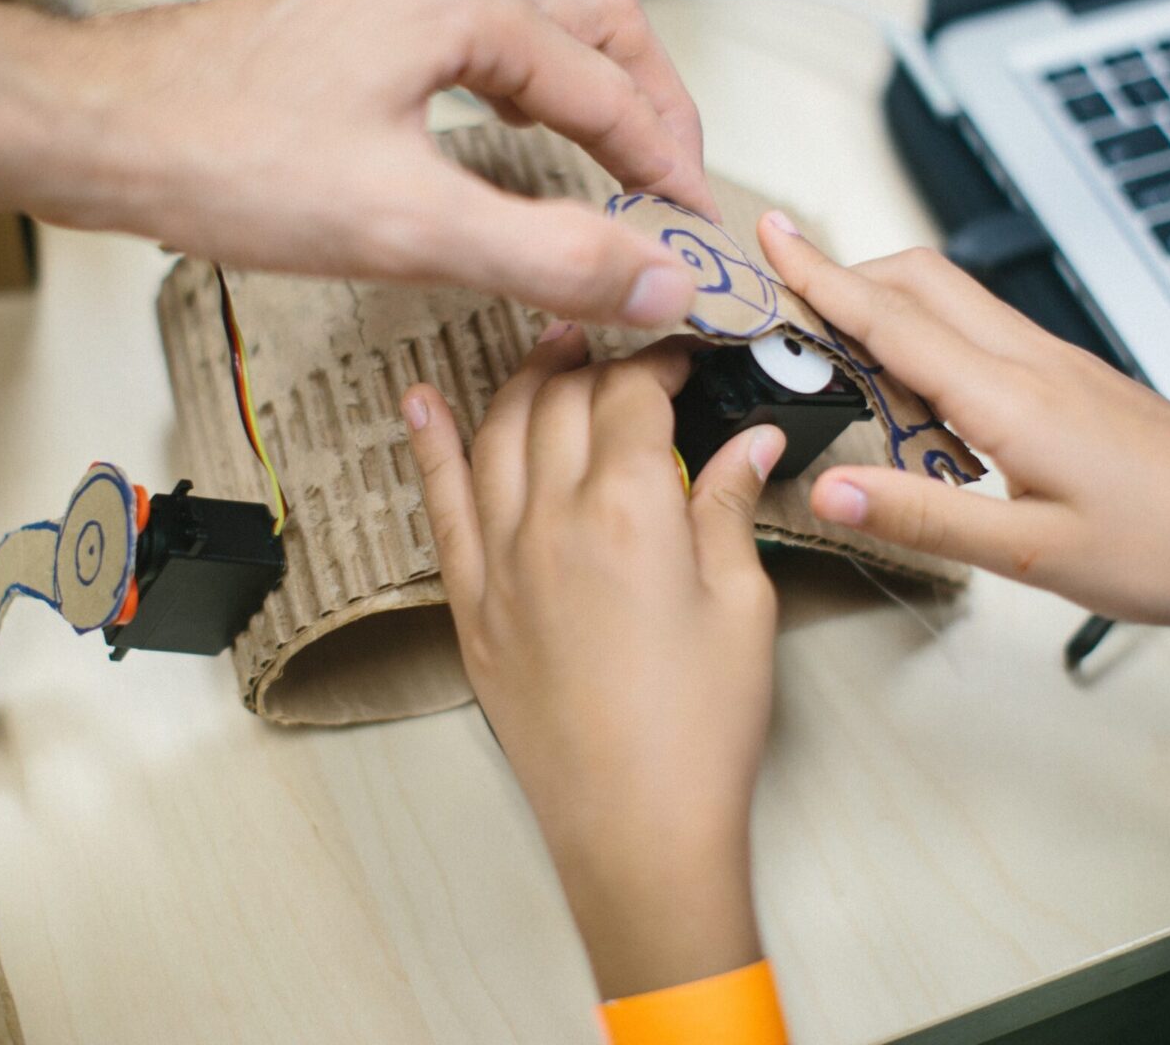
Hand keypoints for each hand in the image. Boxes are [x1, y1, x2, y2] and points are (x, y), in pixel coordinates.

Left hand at [28, 0, 712, 326]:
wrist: (100, 129)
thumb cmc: (223, 159)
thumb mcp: (408, 227)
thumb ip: (547, 256)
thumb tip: (654, 281)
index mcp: (464, 11)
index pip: (609, 87)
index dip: (666, 163)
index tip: (693, 224)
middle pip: (595, 14)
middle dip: (651, 97)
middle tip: (675, 175)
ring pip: (538, 1)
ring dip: (594, 68)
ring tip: (617, 136)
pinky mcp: (356, 18)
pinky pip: (478, 15)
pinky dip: (528, 62)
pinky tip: (509, 109)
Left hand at [402, 325, 785, 997]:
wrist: (635, 826)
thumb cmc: (700, 726)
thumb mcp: (741, 603)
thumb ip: (729, 507)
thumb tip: (748, 444)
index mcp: (629, 509)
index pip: (632, 393)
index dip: (660, 357)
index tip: (685, 349)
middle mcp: (551, 518)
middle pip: (562, 399)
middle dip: (596, 354)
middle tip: (625, 343)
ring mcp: (501, 558)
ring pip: (498, 431)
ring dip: (523, 378)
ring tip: (550, 347)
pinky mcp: (472, 601)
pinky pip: (441, 502)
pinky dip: (431, 444)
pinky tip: (421, 402)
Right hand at [756, 212, 1169, 646]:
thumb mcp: (1032, 554)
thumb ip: (924, 517)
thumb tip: (827, 491)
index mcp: (1010, 399)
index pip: (891, 319)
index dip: (822, 277)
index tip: (773, 236)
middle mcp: (1034, 363)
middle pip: (923, 282)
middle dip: (849, 276)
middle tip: (789, 301)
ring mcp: (1063, 367)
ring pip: (958, 305)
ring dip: (892, 309)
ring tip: (843, 356)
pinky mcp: (1083, 384)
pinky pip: (991, 338)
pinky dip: (937, 344)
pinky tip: (930, 402)